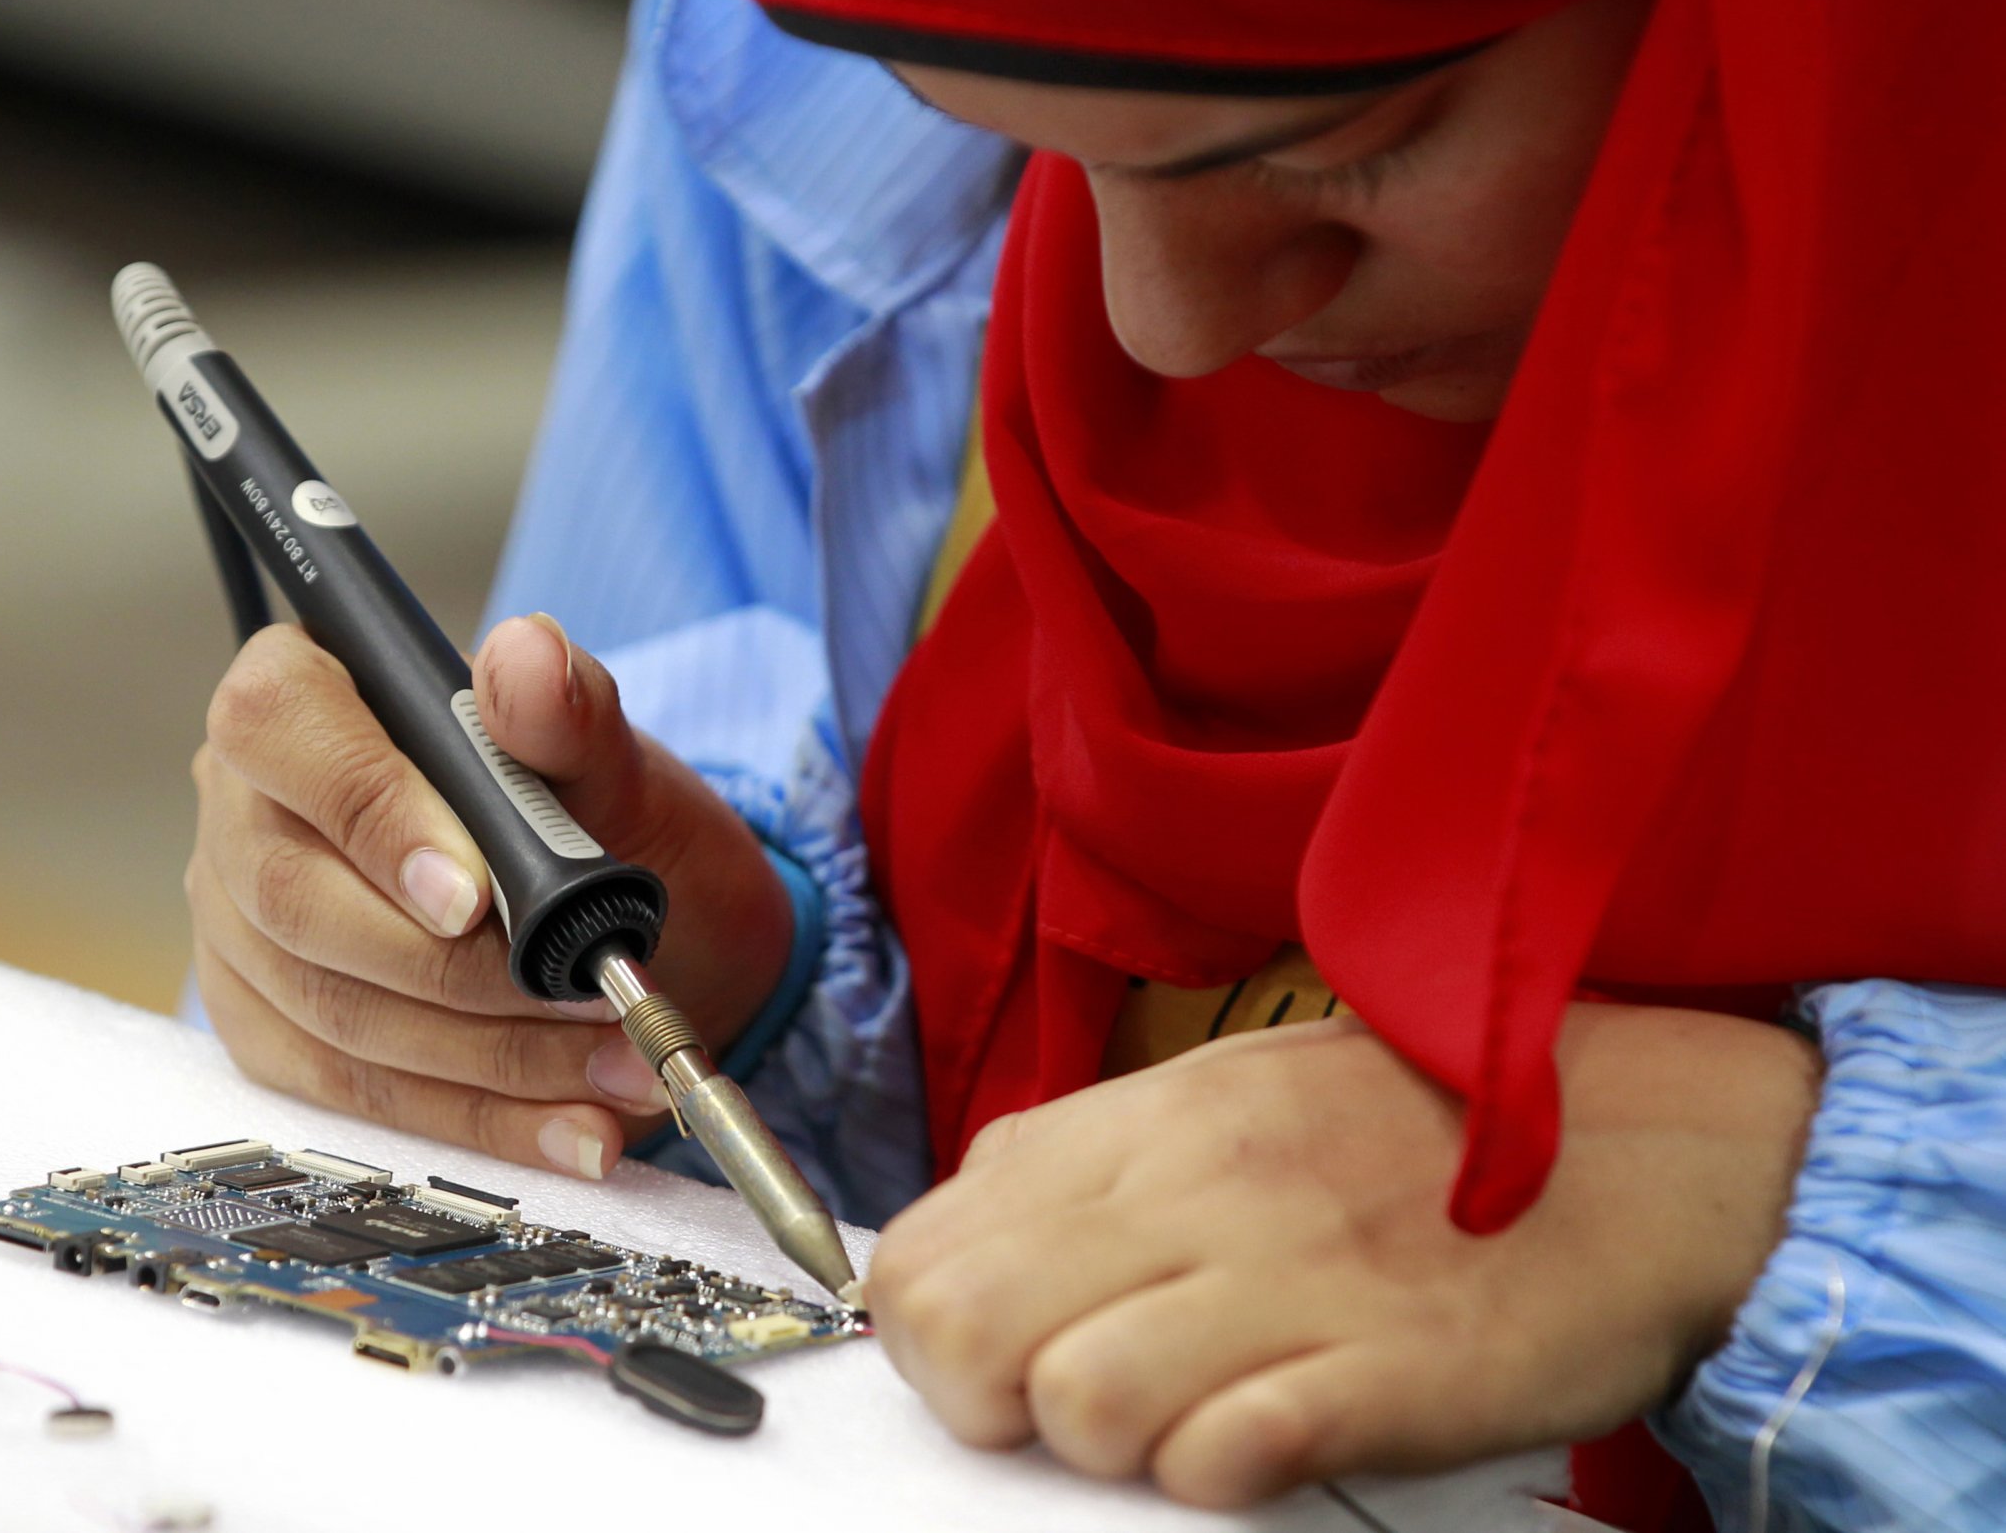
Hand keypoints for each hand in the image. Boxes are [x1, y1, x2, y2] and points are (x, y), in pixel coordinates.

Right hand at [186, 614, 789, 1179]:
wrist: (621, 916)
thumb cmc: (596, 814)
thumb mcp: (609, 752)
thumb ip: (568, 707)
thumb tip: (527, 658)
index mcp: (304, 694)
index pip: (282, 729)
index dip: (369, 814)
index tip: (475, 896)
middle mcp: (245, 808)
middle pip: (296, 897)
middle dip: (453, 970)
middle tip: (581, 995)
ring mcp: (242, 927)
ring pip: (330, 1010)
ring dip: (487, 1055)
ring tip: (614, 1067)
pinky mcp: (270, 1028)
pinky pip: (351, 1095)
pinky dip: (474, 1120)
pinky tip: (570, 1129)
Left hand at [866, 1000, 1821, 1506]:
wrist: (1648, 1133)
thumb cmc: (1416, 1128)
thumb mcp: (1223, 1096)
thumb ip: (1086, 1166)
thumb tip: (972, 1248)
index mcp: (1139, 1127)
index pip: (922, 1251)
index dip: (930, 1333)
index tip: (992, 1361)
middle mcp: (1192, 1187)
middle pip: (961, 1329)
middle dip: (983, 1405)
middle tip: (1061, 1417)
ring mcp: (1290, 1274)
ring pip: (1076, 1402)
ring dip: (1105, 1446)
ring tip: (1181, 1424)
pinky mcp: (1390, 1367)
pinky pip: (1228, 1452)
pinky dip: (1218, 1472)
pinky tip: (1264, 1440)